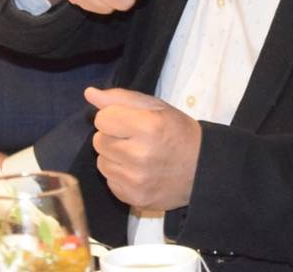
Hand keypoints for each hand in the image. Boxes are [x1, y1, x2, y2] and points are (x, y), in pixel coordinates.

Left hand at [84, 87, 200, 210]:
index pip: (102, 119)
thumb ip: (120, 98)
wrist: (202, 170)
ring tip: (136, 155)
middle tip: (135, 139)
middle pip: (98, 141)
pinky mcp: (134, 199)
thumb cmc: (178, 132)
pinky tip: (138, 171)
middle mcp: (140, 156)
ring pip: (101, 162)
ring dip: (114, 157)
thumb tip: (89, 94)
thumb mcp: (156, 107)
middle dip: (112, 137)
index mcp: (147, 127)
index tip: (129, 122)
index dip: (114, 117)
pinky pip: (109, 181)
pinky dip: (120, 175)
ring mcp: (136, 181)